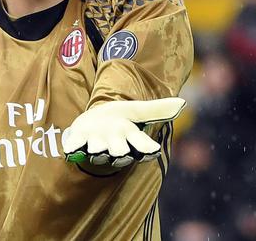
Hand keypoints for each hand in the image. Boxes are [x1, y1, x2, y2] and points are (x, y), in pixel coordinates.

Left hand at [62, 97, 184, 167]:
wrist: (92, 121)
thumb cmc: (118, 119)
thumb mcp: (136, 111)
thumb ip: (158, 109)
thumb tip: (183, 103)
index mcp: (130, 138)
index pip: (142, 147)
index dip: (146, 149)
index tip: (152, 150)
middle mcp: (114, 146)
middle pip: (119, 153)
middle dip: (119, 151)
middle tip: (119, 151)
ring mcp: (95, 145)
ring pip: (97, 152)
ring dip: (97, 151)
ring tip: (96, 149)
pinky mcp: (78, 142)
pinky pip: (75, 148)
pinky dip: (73, 148)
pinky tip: (72, 147)